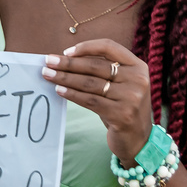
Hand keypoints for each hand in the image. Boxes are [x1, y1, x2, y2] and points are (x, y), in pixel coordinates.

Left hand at [42, 39, 152, 163]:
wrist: (139, 140)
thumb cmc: (123, 107)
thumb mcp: (121, 85)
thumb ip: (103, 71)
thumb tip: (67, 59)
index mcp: (138, 66)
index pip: (109, 47)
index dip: (86, 47)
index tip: (66, 51)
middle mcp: (137, 79)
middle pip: (95, 65)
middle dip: (69, 63)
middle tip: (48, 61)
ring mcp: (131, 97)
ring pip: (90, 83)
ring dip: (65, 77)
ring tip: (48, 74)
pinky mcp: (122, 114)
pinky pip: (90, 100)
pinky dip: (72, 94)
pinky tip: (59, 90)